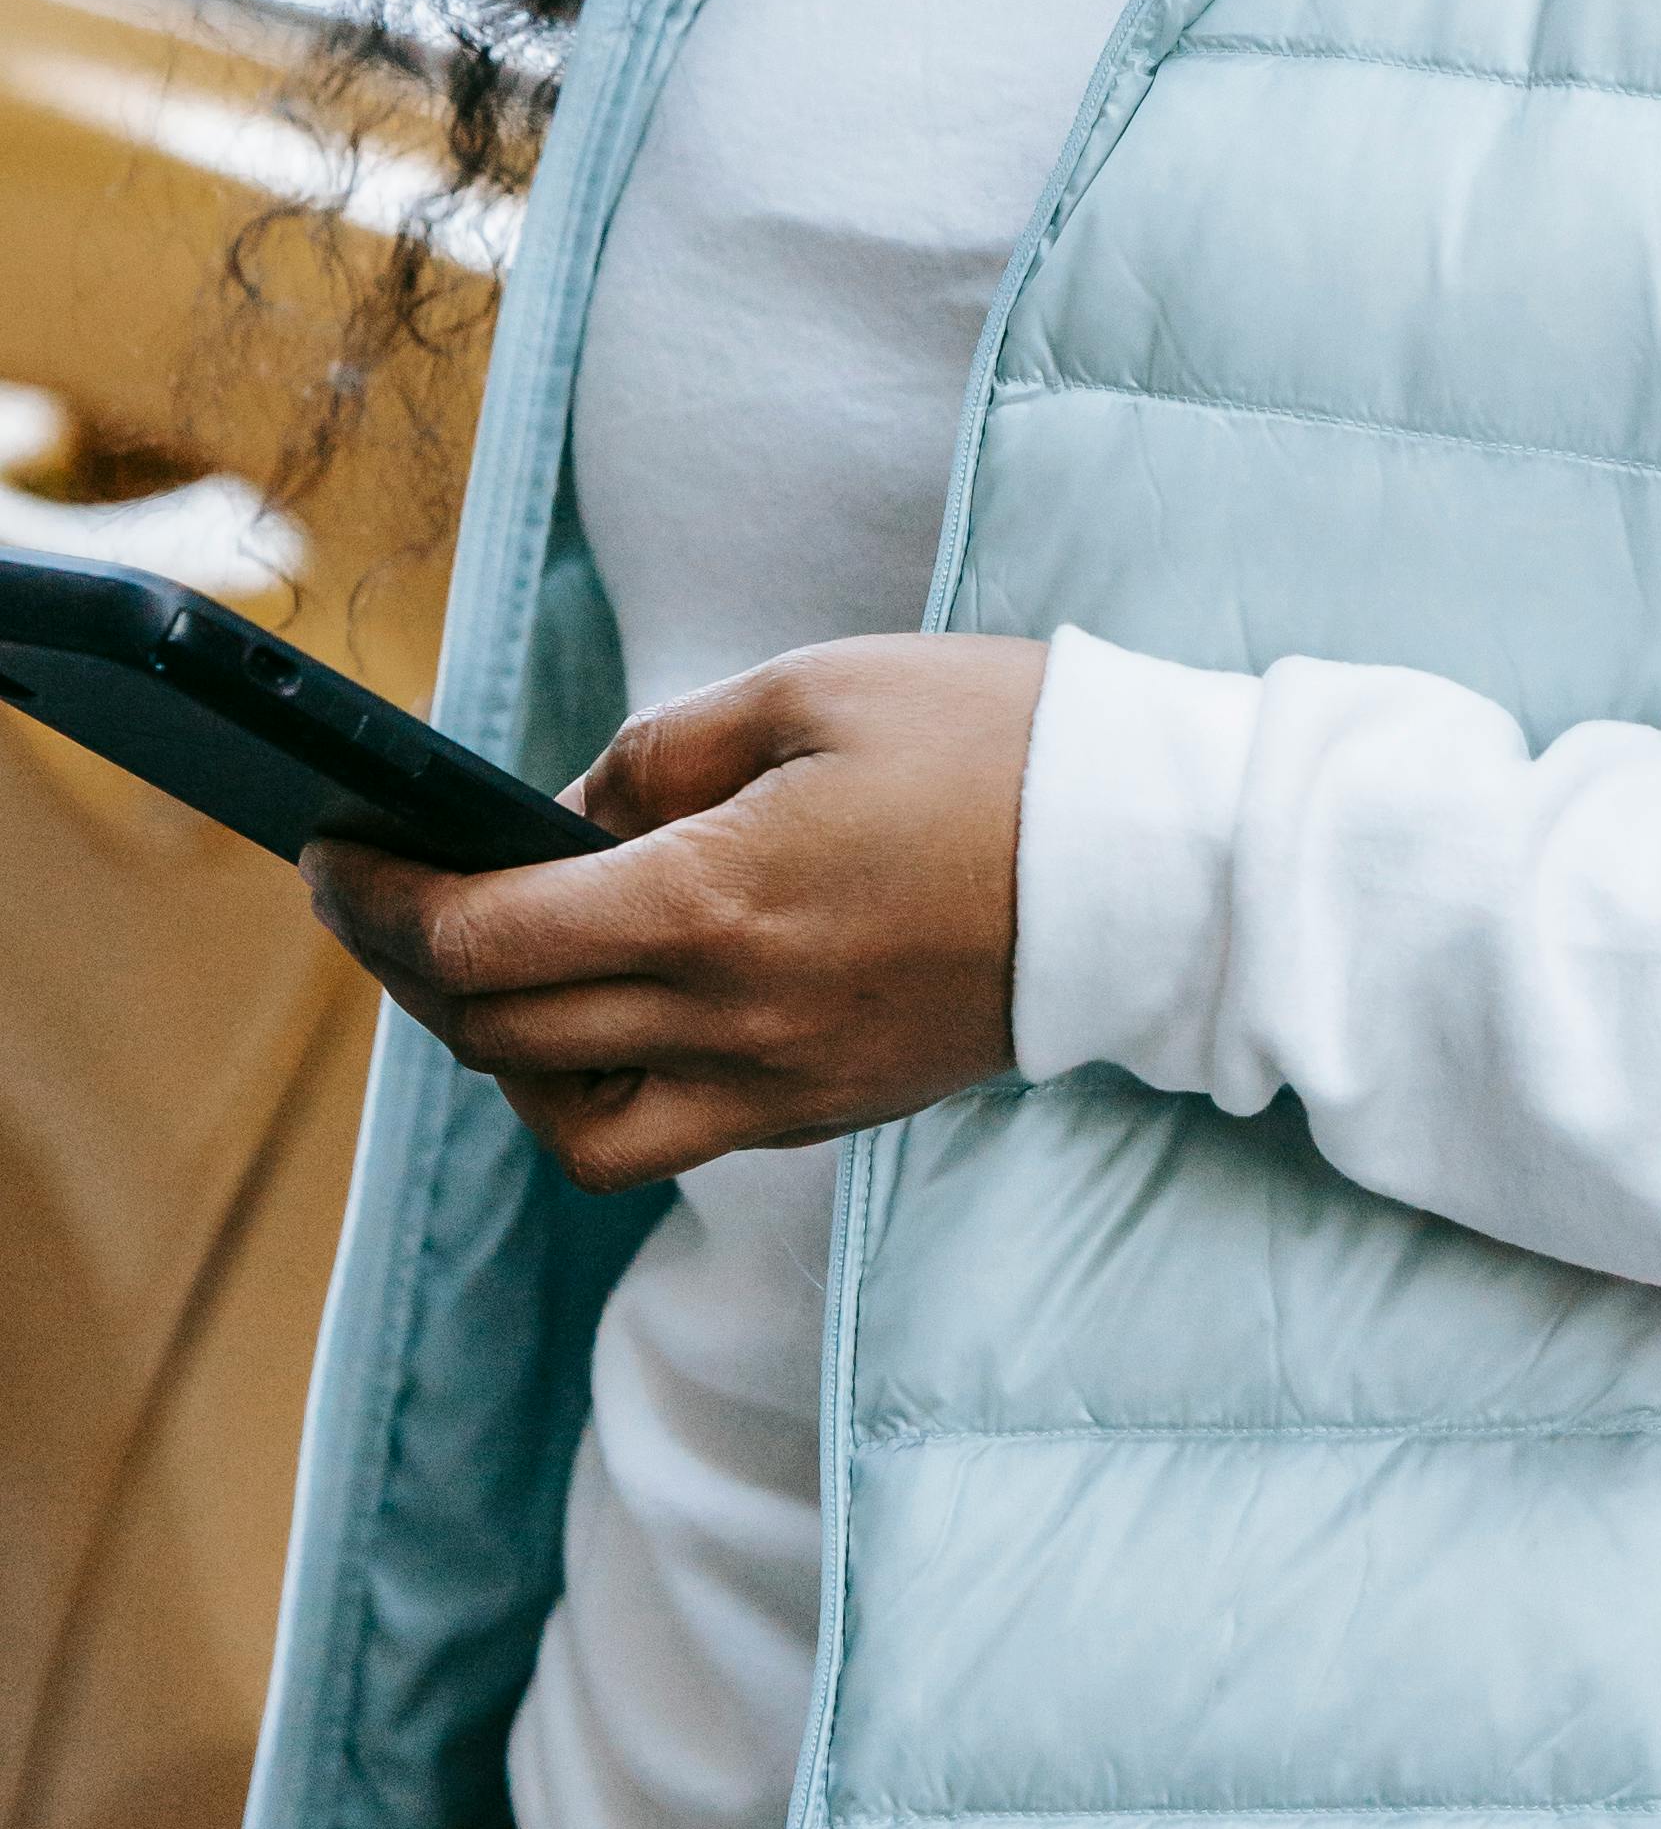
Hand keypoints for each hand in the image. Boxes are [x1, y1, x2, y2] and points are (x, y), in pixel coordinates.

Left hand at [304, 636, 1051, 1193]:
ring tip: (496, 971)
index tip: (336, 854)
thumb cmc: (996, 746)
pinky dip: (599, 1092)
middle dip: (410, 966)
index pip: (479, 937)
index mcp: (715, 902)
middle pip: (498, 1034)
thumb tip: (568, 814)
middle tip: (383, 897)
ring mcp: (783, 1083)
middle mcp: (732, 1017)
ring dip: (499, 1055)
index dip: (380, 900)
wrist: (1158, 864)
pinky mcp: (828, 1110)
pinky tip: (606, 1015)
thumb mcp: (814, 690)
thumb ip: (664, 751)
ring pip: (568, 1125)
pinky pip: (666, 1138)